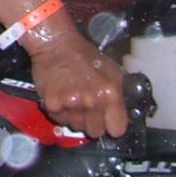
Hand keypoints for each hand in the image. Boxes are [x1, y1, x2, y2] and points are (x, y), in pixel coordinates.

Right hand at [27, 21, 128, 137]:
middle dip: (92, 123)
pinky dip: (60, 112)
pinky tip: (61, 97)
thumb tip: (122, 115)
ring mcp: (72, 104)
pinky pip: (60, 120)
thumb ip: (119, 95)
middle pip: (96, 132)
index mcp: (110, 94)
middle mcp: (92, 102)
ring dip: (75, 117)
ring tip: (72, 99)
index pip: (117, 129)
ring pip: (77, 127)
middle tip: (86, 107)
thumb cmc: (85, 57)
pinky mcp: (53, 105)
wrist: (57, 44)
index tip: (107, 121)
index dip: (112, 125)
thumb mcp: (112, 71)